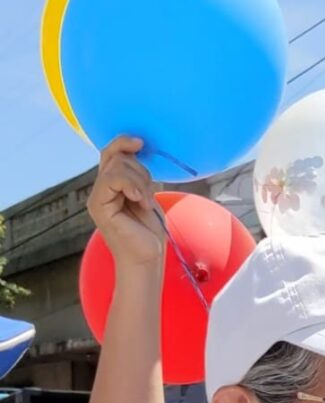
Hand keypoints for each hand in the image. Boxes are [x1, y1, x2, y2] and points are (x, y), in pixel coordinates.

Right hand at [87, 136, 165, 266]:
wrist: (147, 260)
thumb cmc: (149, 233)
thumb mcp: (147, 196)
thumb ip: (138, 176)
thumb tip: (139, 150)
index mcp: (110, 186)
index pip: (111, 153)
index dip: (124, 142)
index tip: (141, 142)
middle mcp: (100, 190)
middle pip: (116, 156)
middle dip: (140, 171)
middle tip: (148, 196)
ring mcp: (97, 198)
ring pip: (117, 165)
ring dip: (140, 181)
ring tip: (145, 203)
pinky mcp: (98, 205)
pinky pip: (113, 178)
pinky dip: (132, 185)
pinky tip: (140, 201)